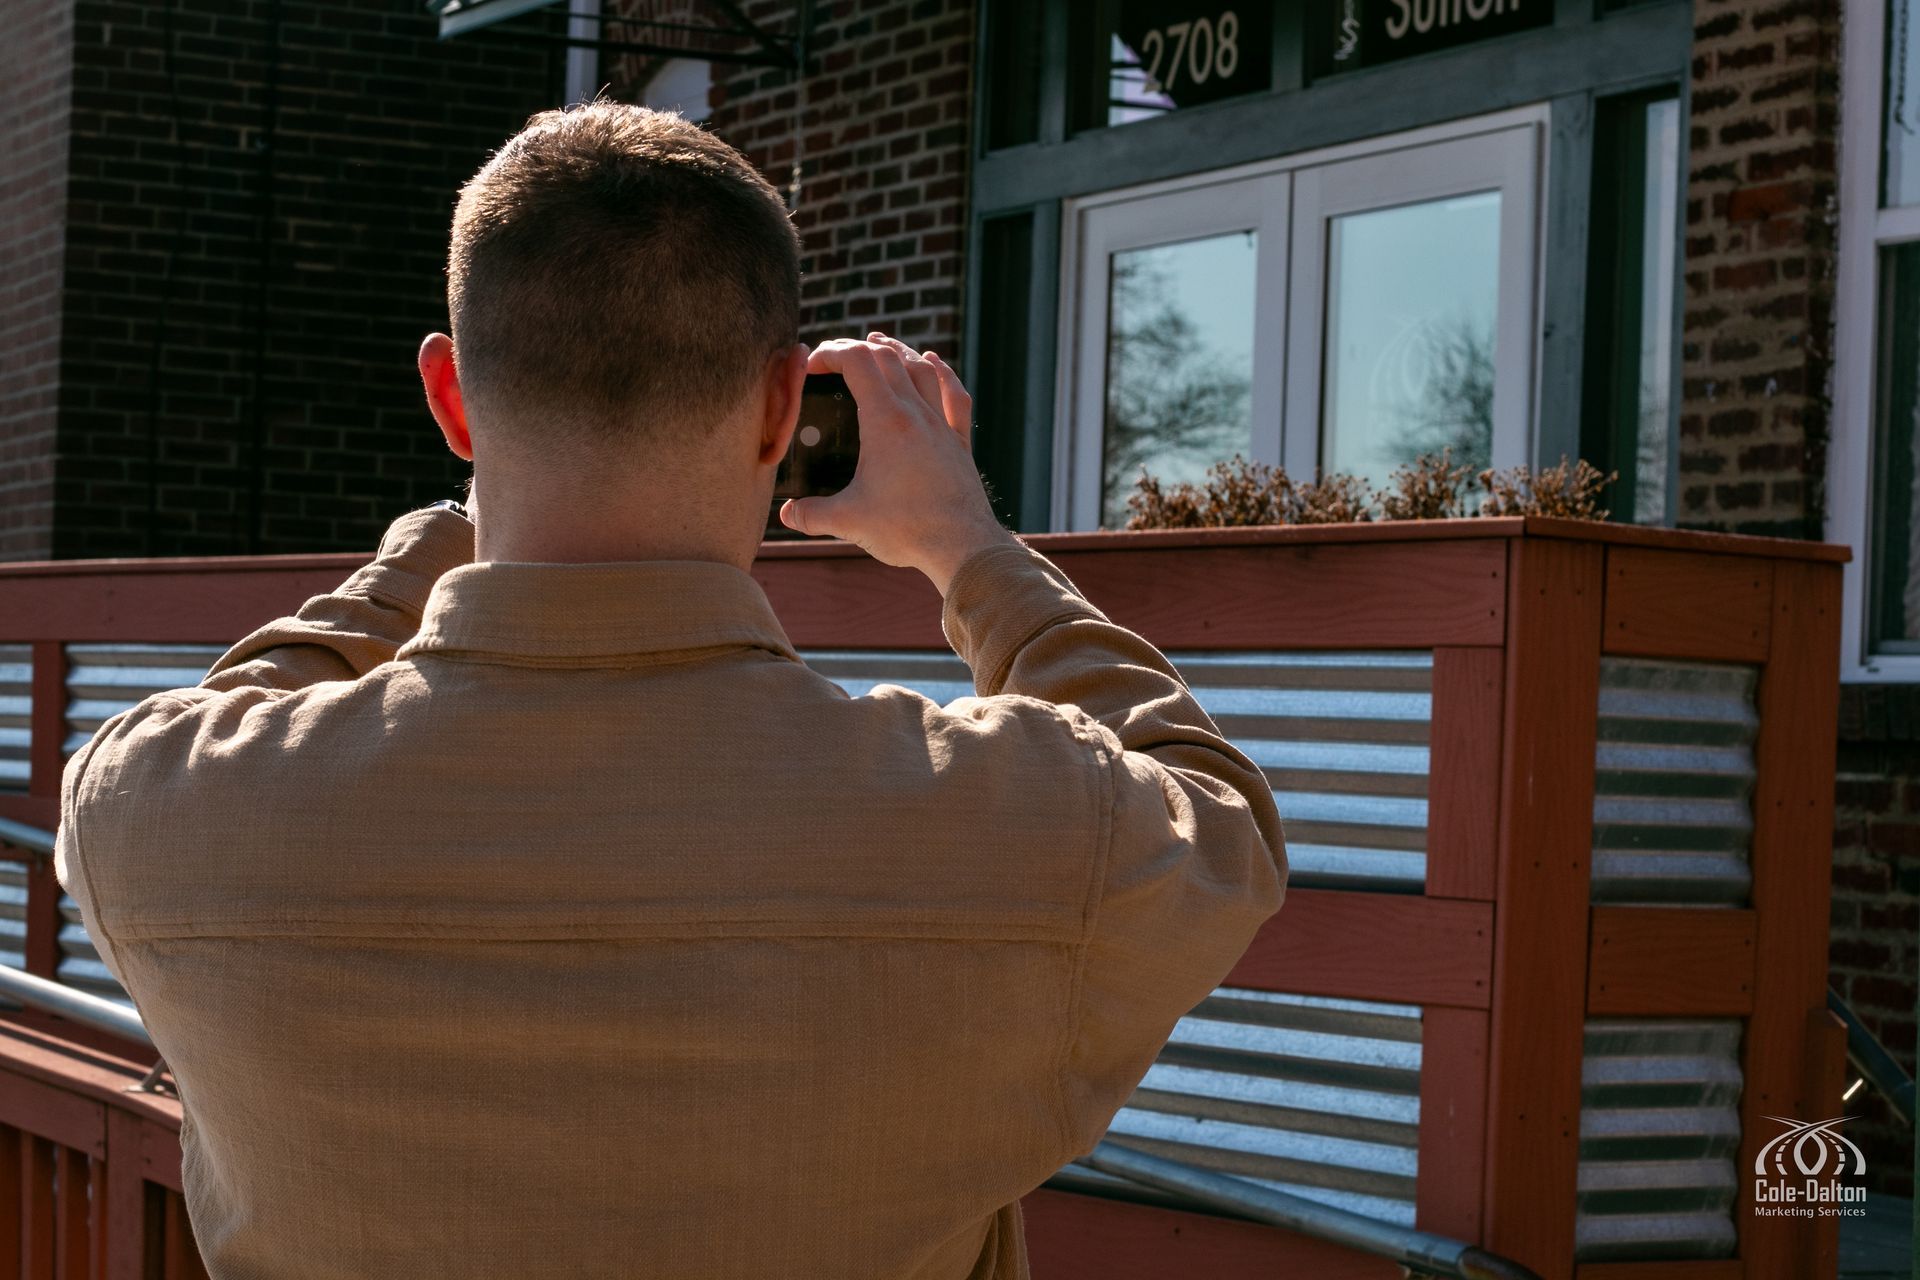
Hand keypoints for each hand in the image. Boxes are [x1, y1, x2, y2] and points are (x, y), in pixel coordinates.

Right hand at [779, 332, 1014, 595]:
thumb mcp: (848, 522)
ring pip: (920, 369)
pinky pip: (954, 395)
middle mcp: (916, 413)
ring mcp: (941, 425)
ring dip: (896, 350)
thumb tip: (786, 513)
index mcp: (886, 421)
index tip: (811, 365)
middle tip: (835, 357)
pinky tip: (932, 362)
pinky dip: (942, 372)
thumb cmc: (907, 530)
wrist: (962, 546)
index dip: (830, 353)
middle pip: (887, 357)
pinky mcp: (959, 443)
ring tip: (879, 343)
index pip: (857, 362)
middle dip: (857, 348)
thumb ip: (811, 515)